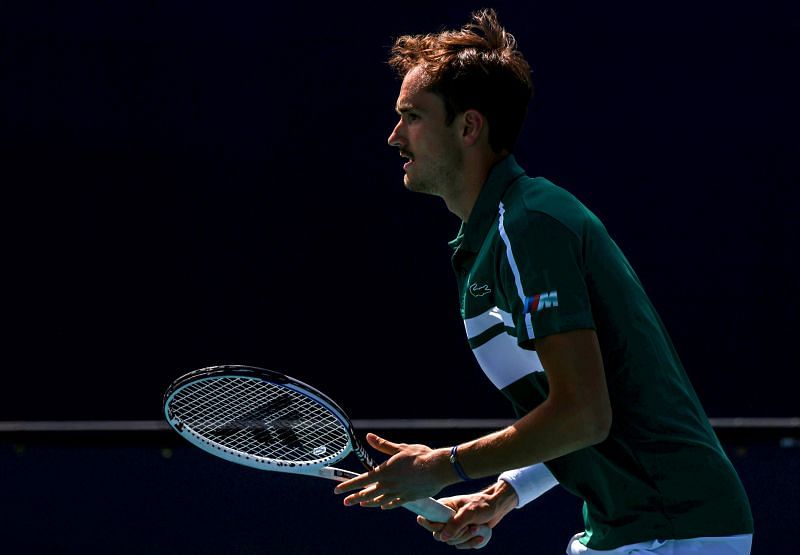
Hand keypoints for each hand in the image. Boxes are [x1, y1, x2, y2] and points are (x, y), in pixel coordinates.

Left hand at [333, 433, 452, 508]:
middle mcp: (389, 485)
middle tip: (345, 502)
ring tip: (362, 504)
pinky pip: (394, 503)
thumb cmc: (419, 456)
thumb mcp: (399, 448)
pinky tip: (383, 506)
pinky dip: (386, 504)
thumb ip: (383, 445)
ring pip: (379, 500)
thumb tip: (369, 437)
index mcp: (384, 472)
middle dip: (355, 497)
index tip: (337, 490)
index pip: (361, 481)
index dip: (348, 485)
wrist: (437, 469)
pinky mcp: (409, 498)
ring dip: (369, 502)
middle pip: (368, 494)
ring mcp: (398, 493)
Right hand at [416, 481, 517, 548]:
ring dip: (466, 538)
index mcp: (443, 506)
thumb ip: (455, 525)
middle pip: (439, 535)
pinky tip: (480, 536)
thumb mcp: (469, 513)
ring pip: (451, 541)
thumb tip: (442, 537)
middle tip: (468, 526)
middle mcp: (445, 517)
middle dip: (456, 534)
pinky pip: (460, 545)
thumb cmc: (482, 505)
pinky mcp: (461, 534)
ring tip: (477, 527)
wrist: (496, 508)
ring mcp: (453, 527)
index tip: (444, 526)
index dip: (433, 526)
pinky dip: (470, 542)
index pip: (428, 518)